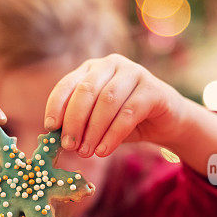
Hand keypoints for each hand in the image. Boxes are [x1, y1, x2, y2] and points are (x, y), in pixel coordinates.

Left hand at [43, 54, 188, 156]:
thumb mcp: (97, 121)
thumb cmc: (125, 122)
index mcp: (92, 69)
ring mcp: (134, 73)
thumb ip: (79, 124)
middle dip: (74, 121)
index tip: (50, 128)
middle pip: (86, 91)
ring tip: (87, 152)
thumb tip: (55, 139)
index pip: (68, 83)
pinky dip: (113, 135)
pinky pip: (128, 113)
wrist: (165, 122)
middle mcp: (111, 64)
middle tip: (69, 146)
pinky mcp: (153, 89)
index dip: (56, 105)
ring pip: (107, 102)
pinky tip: (103, 151)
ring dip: (93, 130)